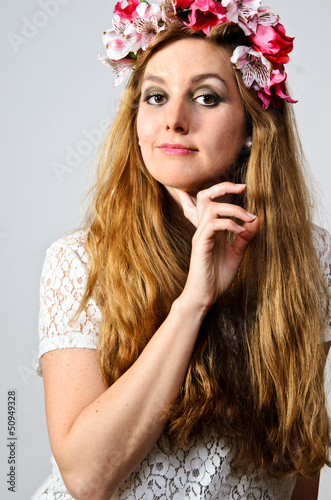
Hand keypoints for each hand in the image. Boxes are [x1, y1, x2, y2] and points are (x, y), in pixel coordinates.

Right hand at [171, 182, 259, 312]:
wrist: (205, 296)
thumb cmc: (217, 277)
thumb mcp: (237, 254)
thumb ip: (245, 237)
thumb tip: (256, 219)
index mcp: (211, 229)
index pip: (211, 201)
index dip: (225, 189)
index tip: (244, 188)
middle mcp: (203, 229)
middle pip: (204, 196)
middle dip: (223, 187)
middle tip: (243, 187)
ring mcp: (200, 236)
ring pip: (211, 208)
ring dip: (233, 209)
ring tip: (249, 218)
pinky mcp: (200, 245)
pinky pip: (213, 225)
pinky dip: (229, 225)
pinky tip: (241, 232)